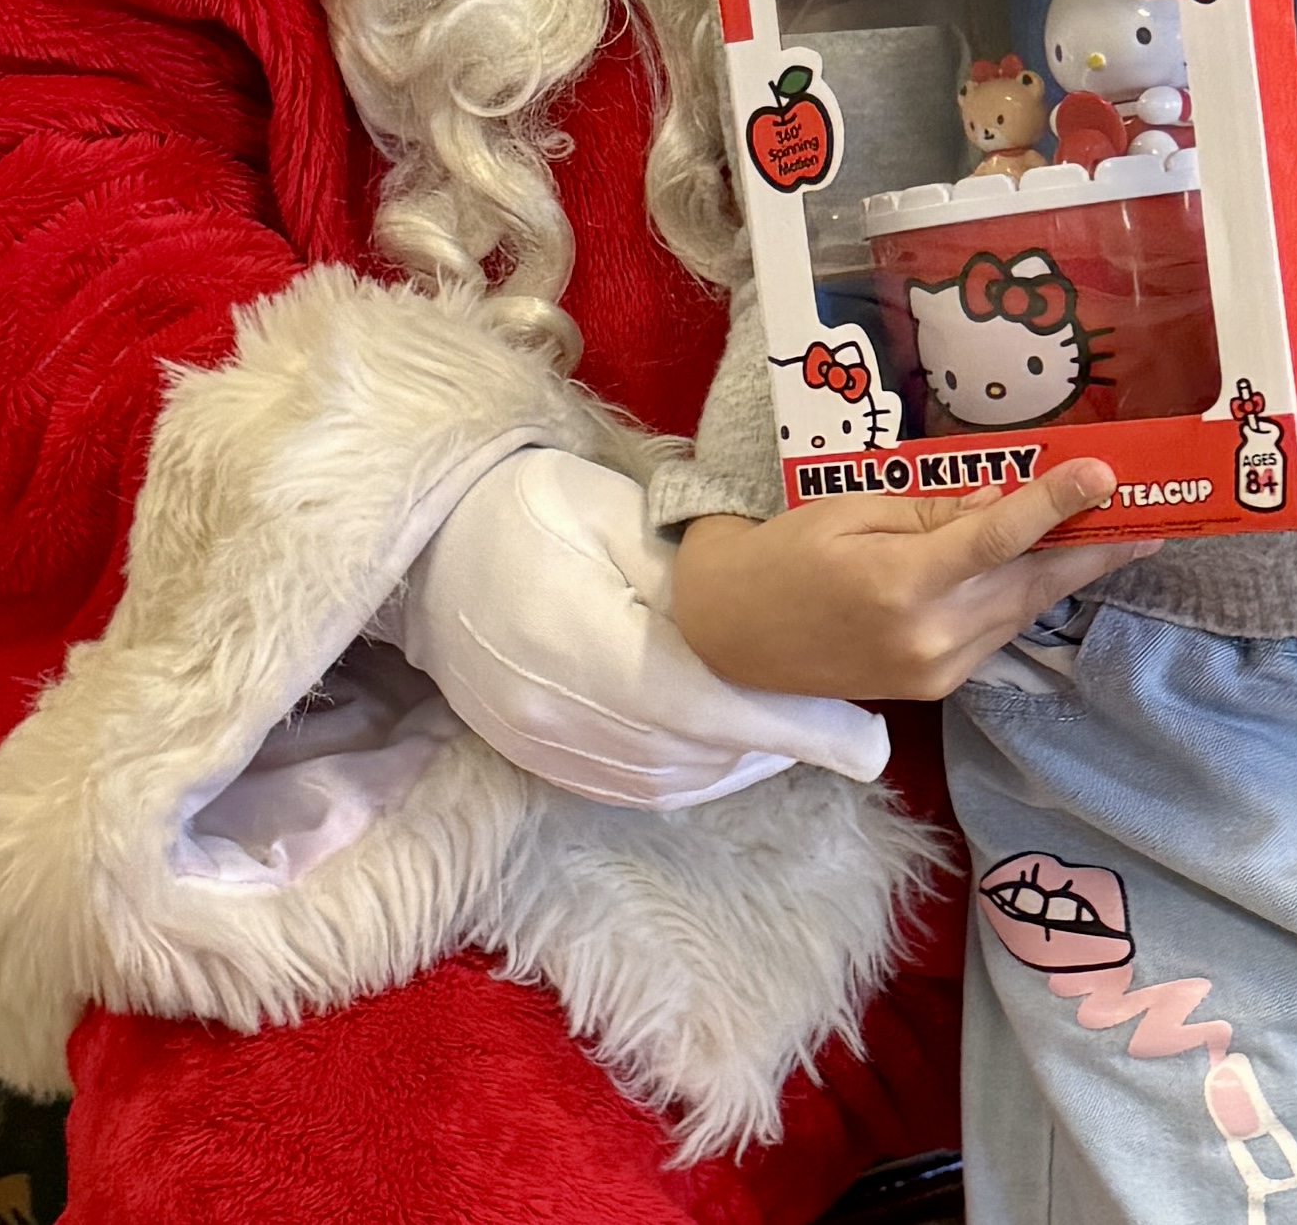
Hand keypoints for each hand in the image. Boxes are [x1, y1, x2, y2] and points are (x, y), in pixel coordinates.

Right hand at [390, 446, 893, 810]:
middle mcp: (567, 720)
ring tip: (791, 717)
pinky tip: (727, 736)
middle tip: (843, 711)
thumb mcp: (619, 523)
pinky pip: (642, 787)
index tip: (871, 743)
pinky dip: (697, 768)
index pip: (713, 708)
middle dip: (781, 736)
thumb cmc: (531, 510)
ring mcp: (550, 752)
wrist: (425, 552)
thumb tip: (790, 627)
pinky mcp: (543, 765)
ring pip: (680, 777)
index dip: (797, 729)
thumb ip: (700, 582)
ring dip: (743, 755)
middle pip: (704, 752)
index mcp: (588, 650)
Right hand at [671, 459, 1157, 702]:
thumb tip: (1007, 501)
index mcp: (902, 584)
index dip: (1057, 506)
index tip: (1105, 476)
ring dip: (1069, 573)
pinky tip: (1049, 568)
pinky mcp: (937, 687)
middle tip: (1155, 518)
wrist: (734, 638)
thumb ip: (935, 511)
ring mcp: (936, 671)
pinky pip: (997, 632)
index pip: (998, 539)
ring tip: (1119, 534)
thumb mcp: (855, 510)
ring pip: (1022, 611)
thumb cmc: (788, 555)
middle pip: (1032, 584)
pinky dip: (1025, 598)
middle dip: (1096, 549)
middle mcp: (929, 637)